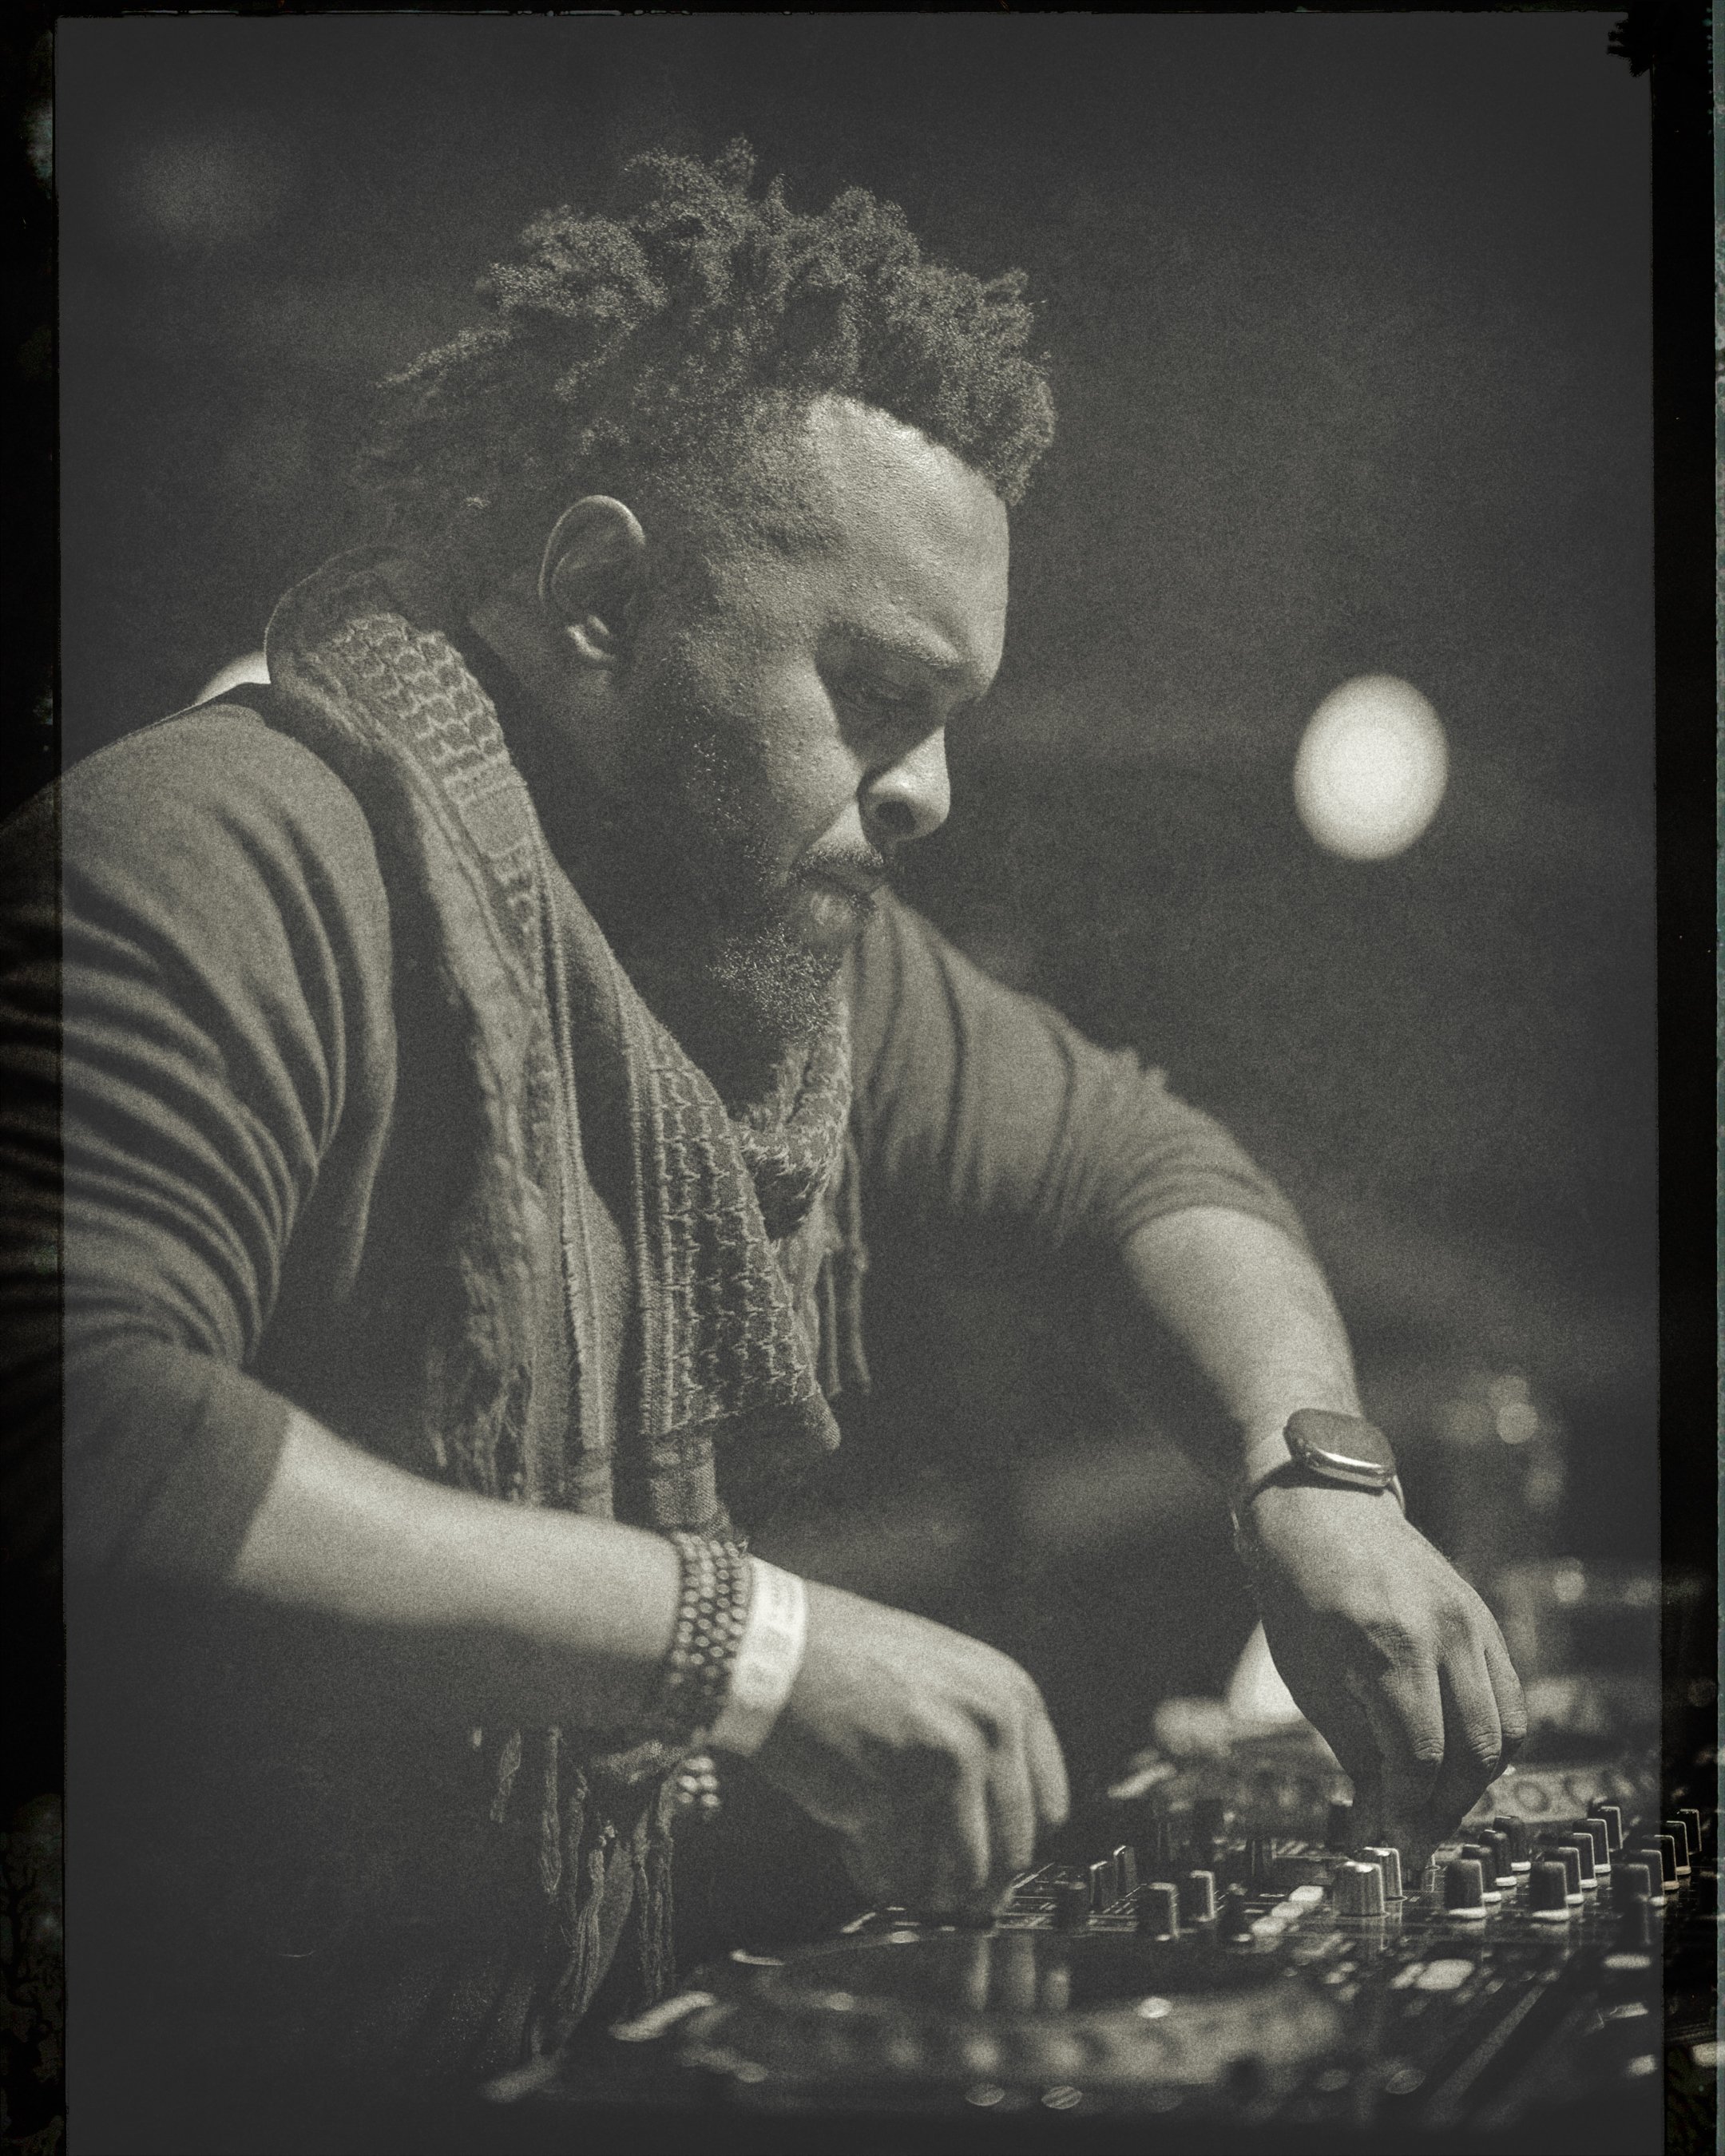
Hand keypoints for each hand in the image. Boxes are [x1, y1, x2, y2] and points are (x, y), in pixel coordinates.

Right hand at [751, 1581, 1068, 1922]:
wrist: (774, 1648)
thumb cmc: (845, 1663)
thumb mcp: (943, 1678)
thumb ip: (980, 1742)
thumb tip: (996, 1838)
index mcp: (1012, 1696)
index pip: (1048, 1810)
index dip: (1009, 1844)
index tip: (982, 1858)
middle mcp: (993, 1727)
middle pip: (1011, 1854)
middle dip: (968, 1882)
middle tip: (931, 1884)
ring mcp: (949, 1761)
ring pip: (963, 1878)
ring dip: (922, 1884)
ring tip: (884, 1851)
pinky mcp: (897, 1794)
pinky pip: (900, 1877)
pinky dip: (876, 1875)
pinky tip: (852, 1839)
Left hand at [1234, 1482, 1526, 1865]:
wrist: (1319, 1510)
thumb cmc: (1299, 1593)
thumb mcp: (1311, 1681)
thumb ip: (1358, 1756)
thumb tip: (1381, 1827)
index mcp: (1385, 1646)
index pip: (1419, 1758)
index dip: (1407, 1812)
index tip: (1390, 1844)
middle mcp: (1440, 1632)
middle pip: (1472, 1752)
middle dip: (1444, 1807)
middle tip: (1415, 1836)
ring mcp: (1471, 1622)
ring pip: (1502, 1731)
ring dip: (1474, 1781)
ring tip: (1435, 1804)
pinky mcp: (1484, 1620)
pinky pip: (1508, 1698)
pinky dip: (1490, 1740)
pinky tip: (1457, 1760)